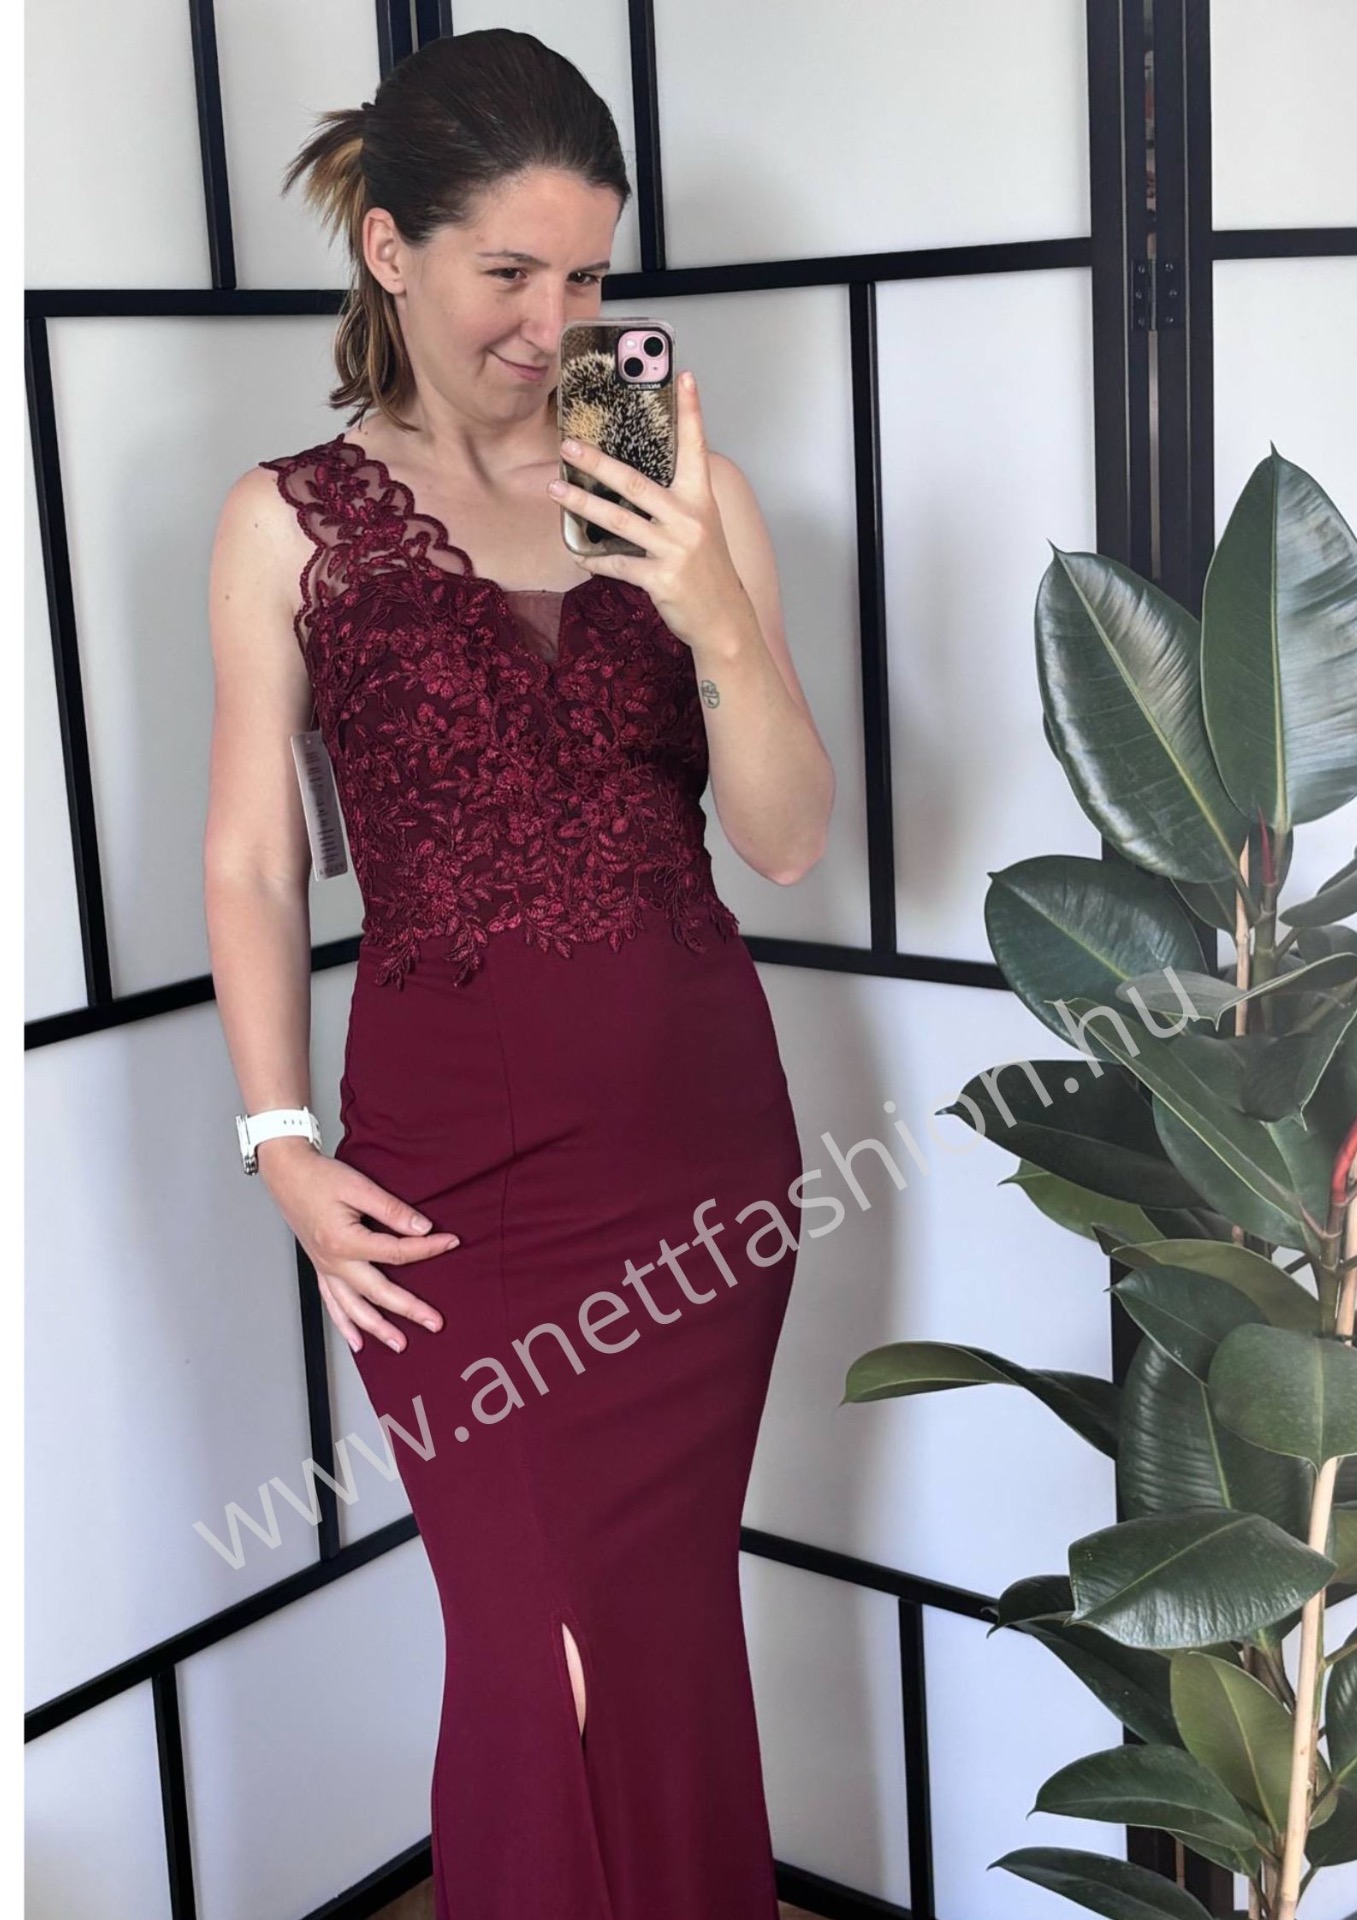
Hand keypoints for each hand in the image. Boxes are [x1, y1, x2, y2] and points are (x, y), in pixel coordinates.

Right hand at [259, 1139, 457, 1353]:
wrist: (287, 1174)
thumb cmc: (319, 1177)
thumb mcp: (359, 1186)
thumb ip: (391, 1209)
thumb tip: (421, 1227)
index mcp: (345, 1241)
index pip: (396, 1252)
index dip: (427, 1248)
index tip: (450, 1242)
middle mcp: (334, 1262)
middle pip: (378, 1292)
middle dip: (409, 1310)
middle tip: (435, 1323)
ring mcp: (325, 1269)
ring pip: (354, 1308)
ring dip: (377, 1329)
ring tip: (400, 1344)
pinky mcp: (321, 1268)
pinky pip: (333, 1304)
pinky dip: (345, 1325)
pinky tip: (356, 1341)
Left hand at [547, 369, 749, 649]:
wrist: (724, 620)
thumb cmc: (707, 570)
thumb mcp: (701, 528)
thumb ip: (676, 503)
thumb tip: (637, 482)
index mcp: (700, 500)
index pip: (695, 447)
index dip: (691, 412)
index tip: (685, 376)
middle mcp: (688, 519)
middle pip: (635, 482)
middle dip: (598, 463)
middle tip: (570, 446)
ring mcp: (674, 549)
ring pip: (618, 521)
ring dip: (582, 504)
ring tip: (555, 490)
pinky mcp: (661, 578)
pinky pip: (617, 564)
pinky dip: (593, 559)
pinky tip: (576, 553)